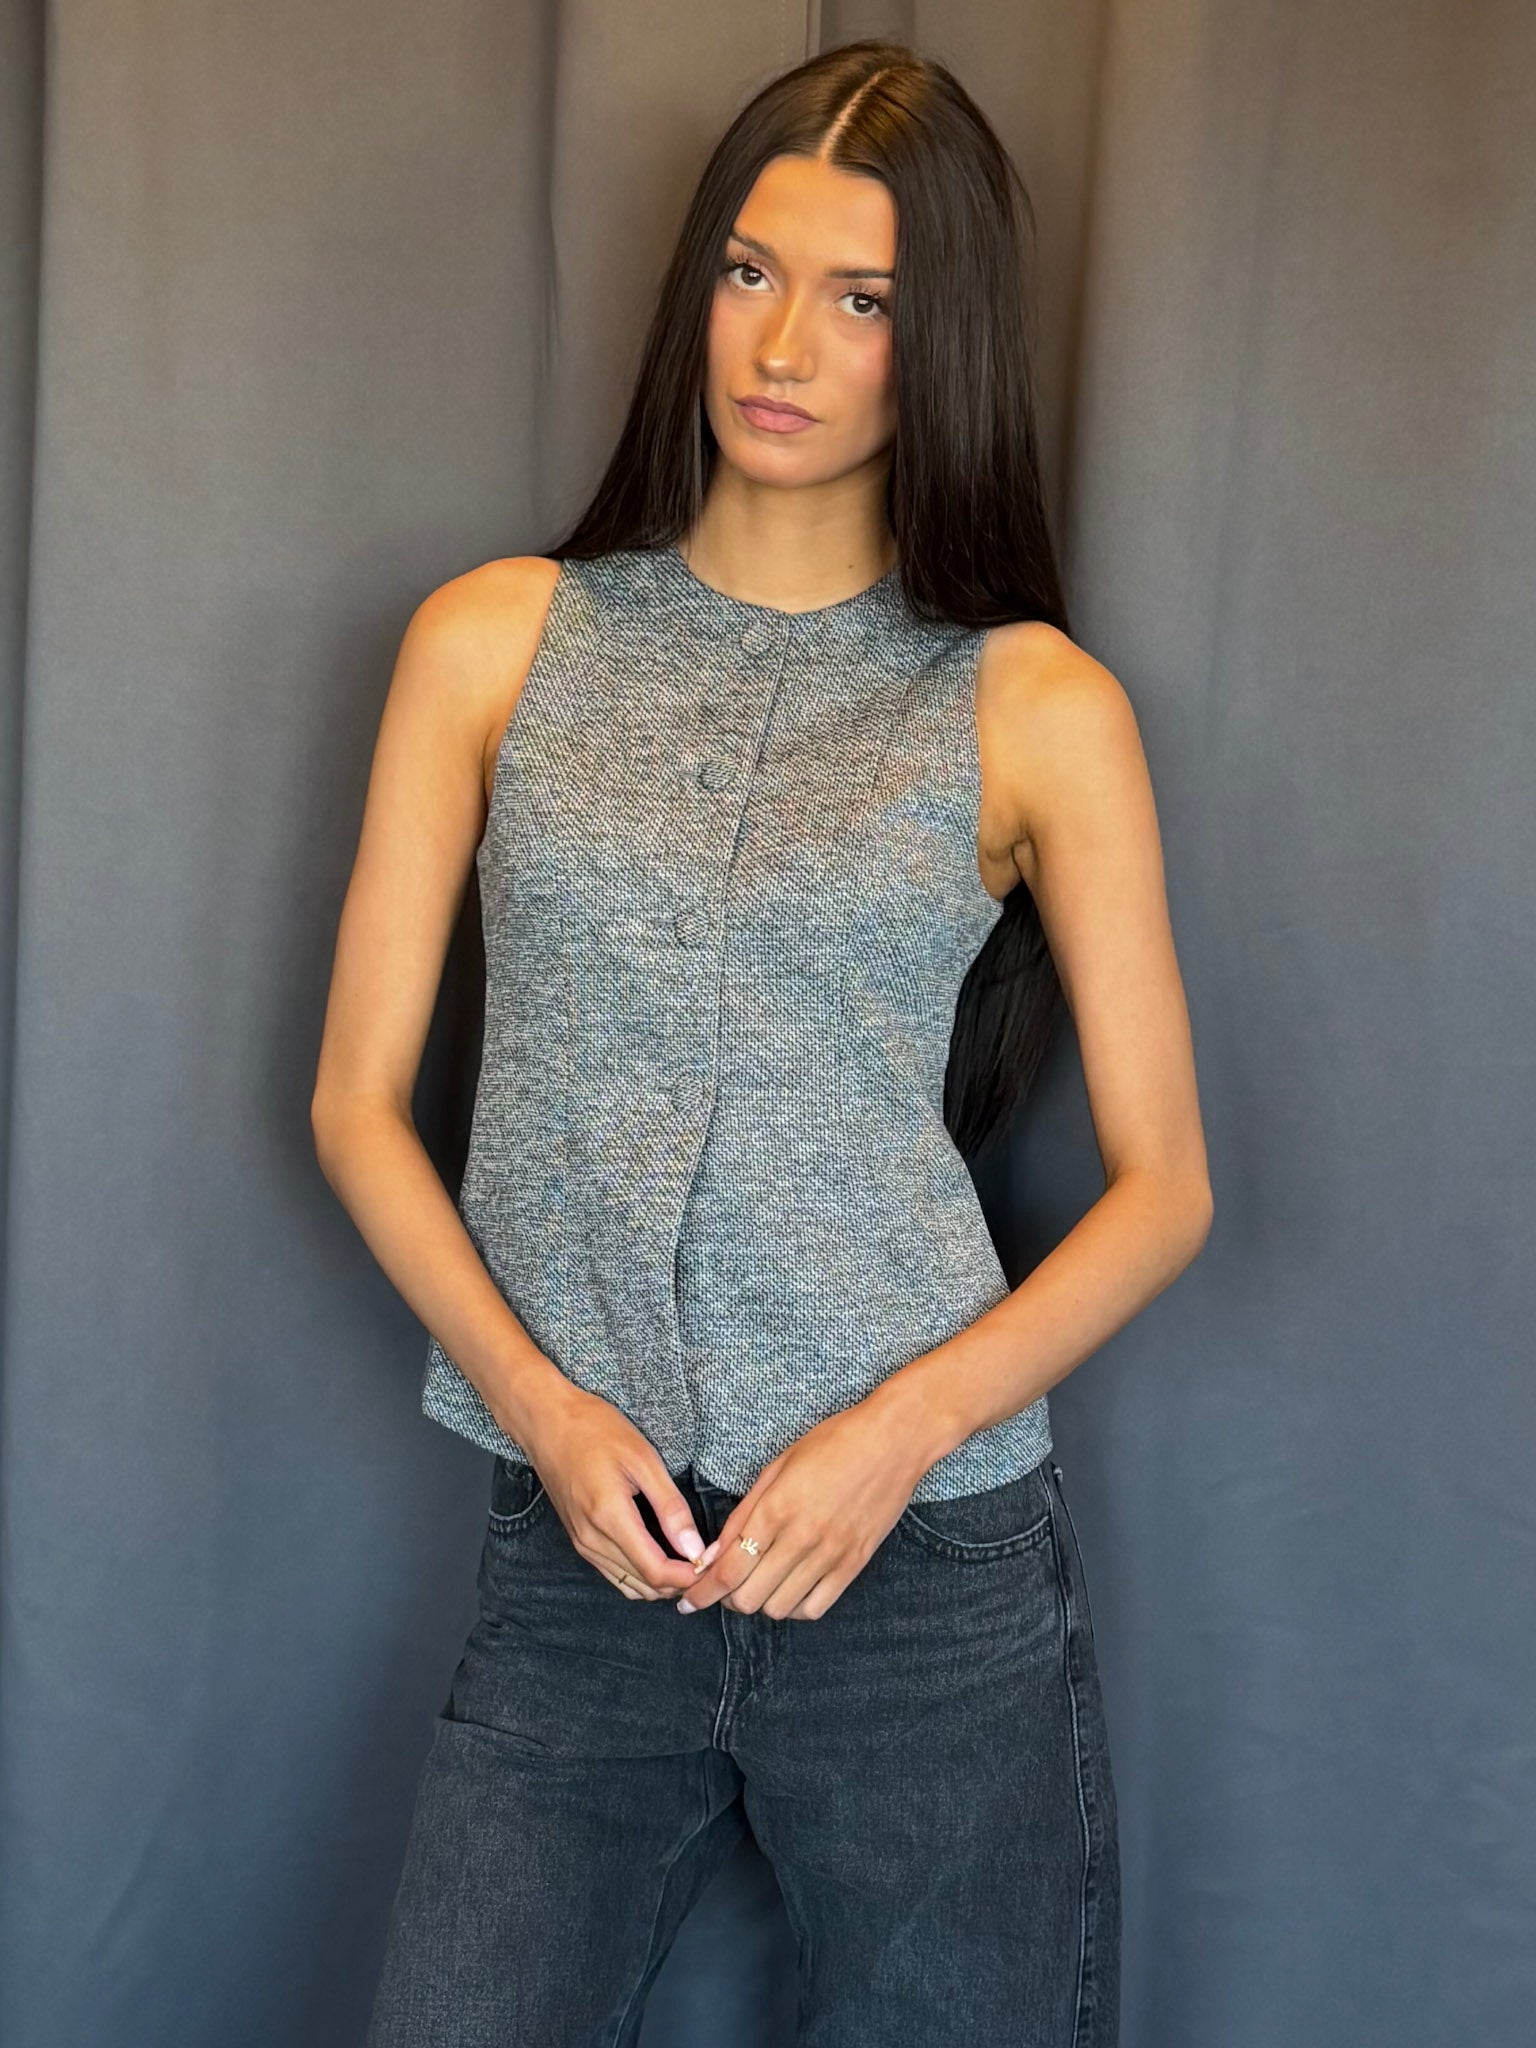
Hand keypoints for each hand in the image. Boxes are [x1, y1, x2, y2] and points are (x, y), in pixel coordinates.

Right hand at [518, 1383, 706, 1600]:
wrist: (547, 1422)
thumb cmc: (595, 1430)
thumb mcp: (643, 1459)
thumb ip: (670, 1507)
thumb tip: (694, 1548)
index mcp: (609, 1518)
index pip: (655, 1572)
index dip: (687, 1576)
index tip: (710, 1562)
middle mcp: (591, 1540)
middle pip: (643, 1585)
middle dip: (679, 1580)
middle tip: (705, 1558)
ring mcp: (582, 1543)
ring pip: (628, 1584)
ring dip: (659, 1581)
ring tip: (686, 1557)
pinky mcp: (578, 1539)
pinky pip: (613, 1572)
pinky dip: (639, 1573)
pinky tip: (658, 1552)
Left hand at [676, 1399, 929, 1621]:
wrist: (894, 1441)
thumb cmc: (833, 1443)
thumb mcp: (777, 1467)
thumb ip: (743, 1514)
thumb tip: (712, 1556)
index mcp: (776, 1509)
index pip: (727, 1570)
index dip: (701, 1593)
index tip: (687, 1601)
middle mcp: (802, 1538)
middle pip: (748, 1598)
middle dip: (727, 1598)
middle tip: (725, 1585)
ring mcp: (831, 1555)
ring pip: (779, 1609)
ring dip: (760, 1602)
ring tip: (759, 1583)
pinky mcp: (854, 1565)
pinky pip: (815, 1608)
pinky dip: (795, 1606)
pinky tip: (790, 1587)